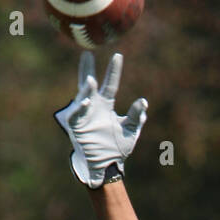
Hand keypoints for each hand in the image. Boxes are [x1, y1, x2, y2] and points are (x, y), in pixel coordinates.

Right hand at [54, 51, 146, 187]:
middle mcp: (94, 107)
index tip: (117, 55)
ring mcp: (84, 115)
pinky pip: (77, 115)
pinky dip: (80, 108)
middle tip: (87, 53)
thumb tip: (143, 102)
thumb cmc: (117, 148)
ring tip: (92, 80)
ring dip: (86, 89)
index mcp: (107, 105)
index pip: (111, 84)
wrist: (107, 166)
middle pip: (90, 84)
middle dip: (88, 69)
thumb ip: (136, 117)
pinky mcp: (76, 127)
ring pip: (82, 97)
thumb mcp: (131, 131)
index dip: (114, 70)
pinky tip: (87, 102)